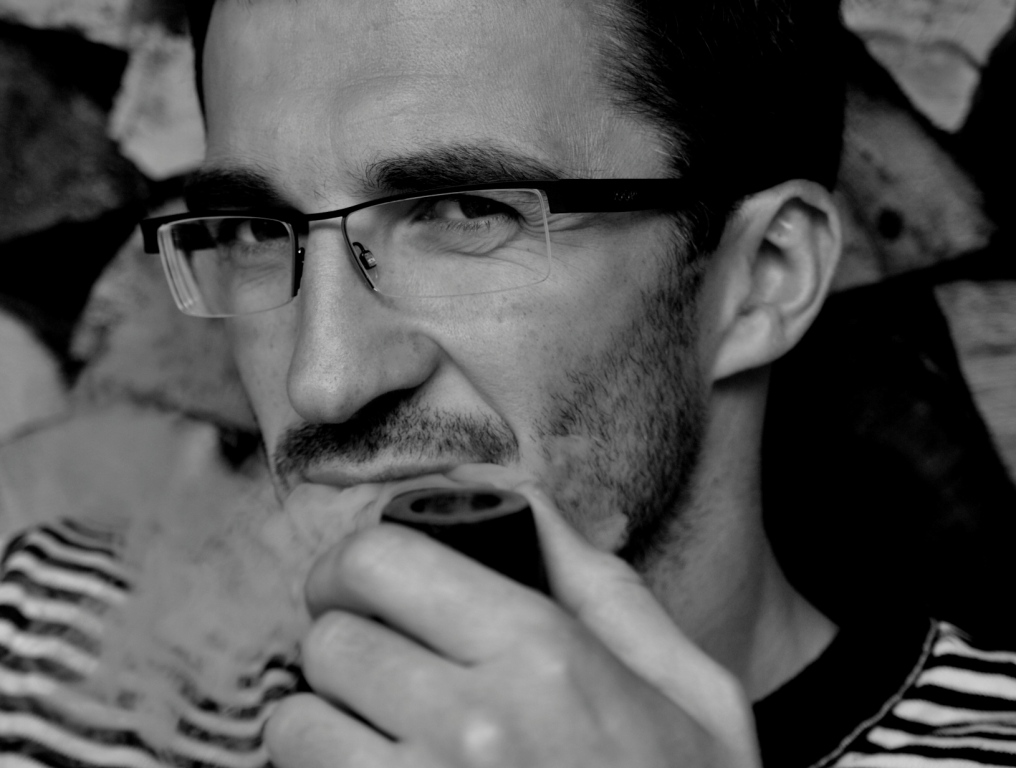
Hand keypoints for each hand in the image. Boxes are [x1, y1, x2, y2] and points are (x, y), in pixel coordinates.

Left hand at [265, 470, 759, 767]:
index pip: (381, 561)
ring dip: (326, 719)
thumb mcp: (688, 688)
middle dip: (347, 638)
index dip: (354, 562)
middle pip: (330, 639)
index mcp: (544, 655)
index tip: (361, 581)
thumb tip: (518, 501)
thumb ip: (601, 583)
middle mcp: (472, 726)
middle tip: (379, 658)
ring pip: (297, 723)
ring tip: (379, 731)